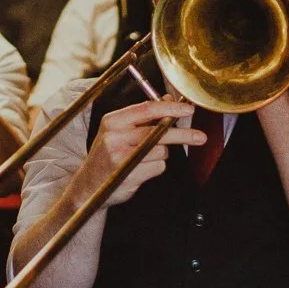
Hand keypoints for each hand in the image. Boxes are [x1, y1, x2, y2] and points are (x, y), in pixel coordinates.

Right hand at [74, 99, 205, 207]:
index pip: (147, 109)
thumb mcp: (118, 130)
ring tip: (146, 157)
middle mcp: (115, 136)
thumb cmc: (107, 155)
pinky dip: (157, 168)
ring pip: (161, 151)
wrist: (88, 186)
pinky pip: (158, 167)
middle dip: (183, 134)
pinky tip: (143, 169)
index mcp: (113, 121)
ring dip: (161, 154)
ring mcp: (121, 157)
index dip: (171, 108)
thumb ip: (142, 116)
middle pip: (158, 131)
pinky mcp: (130, 174)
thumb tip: (168, 101)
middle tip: (200, 137)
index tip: (188, 109)